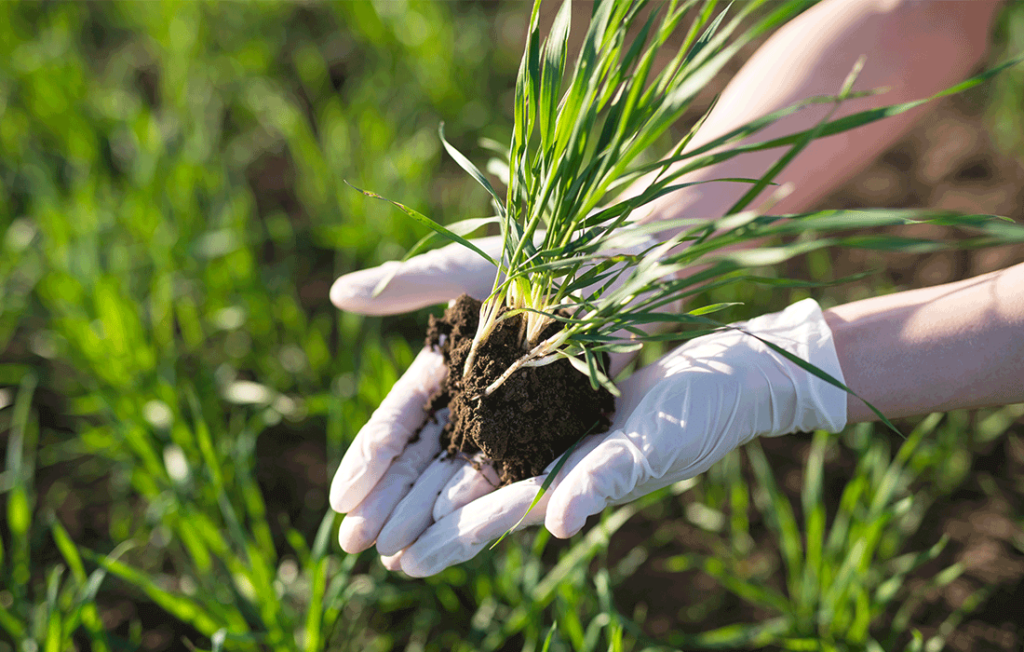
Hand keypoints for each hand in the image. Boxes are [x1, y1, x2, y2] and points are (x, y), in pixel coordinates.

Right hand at [328, 234, 650, 555]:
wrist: (614, 258)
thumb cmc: (540, 253)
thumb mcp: (466, 268)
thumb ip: (409, 284)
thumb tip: (337, 295)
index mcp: (447, 364)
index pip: (400, 421)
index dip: (370, 458)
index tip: (341, 496)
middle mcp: (476, 399)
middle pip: (425, 458)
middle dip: (389, 501)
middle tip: (354, 542)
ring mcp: (515, 418)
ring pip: (465, 476)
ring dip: (430, 517)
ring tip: (396, 556)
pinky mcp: (558, 430)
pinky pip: (518, 473)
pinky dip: (488, 505)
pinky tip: (460, 535)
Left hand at [384, 298, 847, 576]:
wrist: (730, 371)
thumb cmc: (702, 415)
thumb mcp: (654, 447)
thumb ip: (605, 482)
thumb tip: (558, 523)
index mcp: (568, 484)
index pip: (496, 518)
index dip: (449, 539)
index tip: (400, 562)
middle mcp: (550, 463)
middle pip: (471, 495)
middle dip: (417, 516)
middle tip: (359, 539)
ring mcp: (550, 432)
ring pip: (474, 459)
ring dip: (425, 479)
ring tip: (376, 497)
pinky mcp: (554, 397)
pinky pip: (495, 415)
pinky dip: (458, 424)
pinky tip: (427, 424)